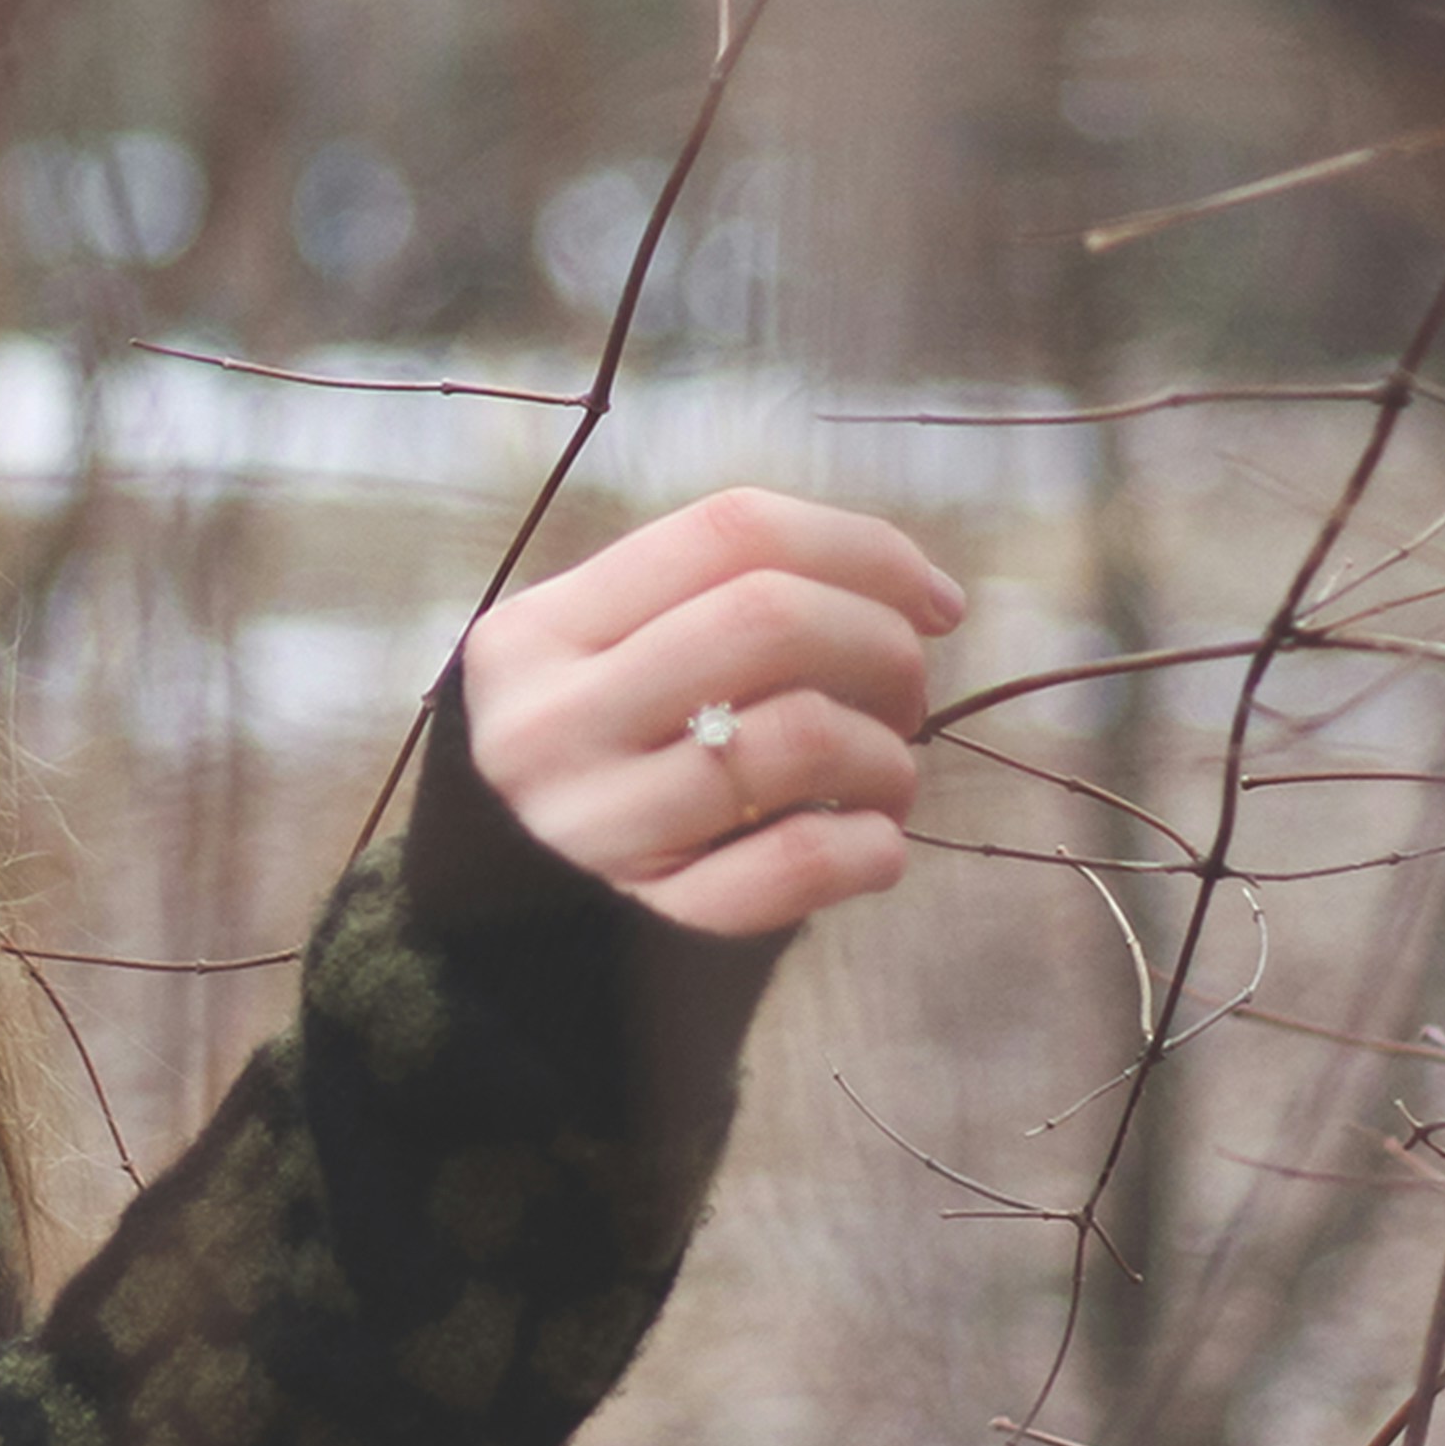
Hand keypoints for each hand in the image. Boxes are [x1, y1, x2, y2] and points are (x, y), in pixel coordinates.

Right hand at [458, 488, 966, 938]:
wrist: (510, 915)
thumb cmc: (607, 751)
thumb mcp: (608, 655)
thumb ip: (721, 598)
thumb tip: (923, 594)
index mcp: (541, 630)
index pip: (732, 530)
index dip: (863, 549)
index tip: (934, 601)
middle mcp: (553, 719)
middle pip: (770, 618)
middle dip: (883, 646)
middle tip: (904, 692)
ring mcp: (598, 824)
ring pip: (803, 736)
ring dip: (888, 754)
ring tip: (883, 773)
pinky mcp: (653, 913)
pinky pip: (800, 862)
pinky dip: (872, 846)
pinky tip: (873, 841)